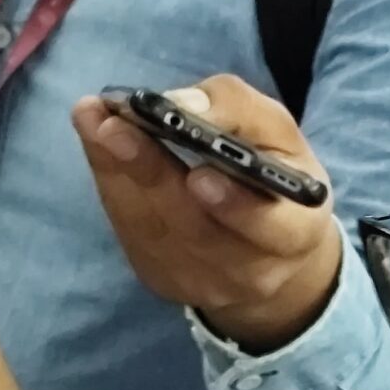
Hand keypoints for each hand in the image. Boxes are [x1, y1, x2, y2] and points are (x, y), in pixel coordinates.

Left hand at [73, 79, 345, 352]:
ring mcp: (201, 284)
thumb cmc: (271, 176)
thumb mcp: (277, 133)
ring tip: (93, 123)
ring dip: (117, 173)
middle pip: (196, 231)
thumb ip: (239, 111)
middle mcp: (250, 273)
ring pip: (152, 230)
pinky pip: (130, 233)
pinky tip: (97, 145)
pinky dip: (110, 184)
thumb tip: (180, 105)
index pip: (271, 228)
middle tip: (112, 126)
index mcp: (296, 233)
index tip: (200, 174)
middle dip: (152, 174)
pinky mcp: (162, 281)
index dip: (236, 206)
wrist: (267, 250)